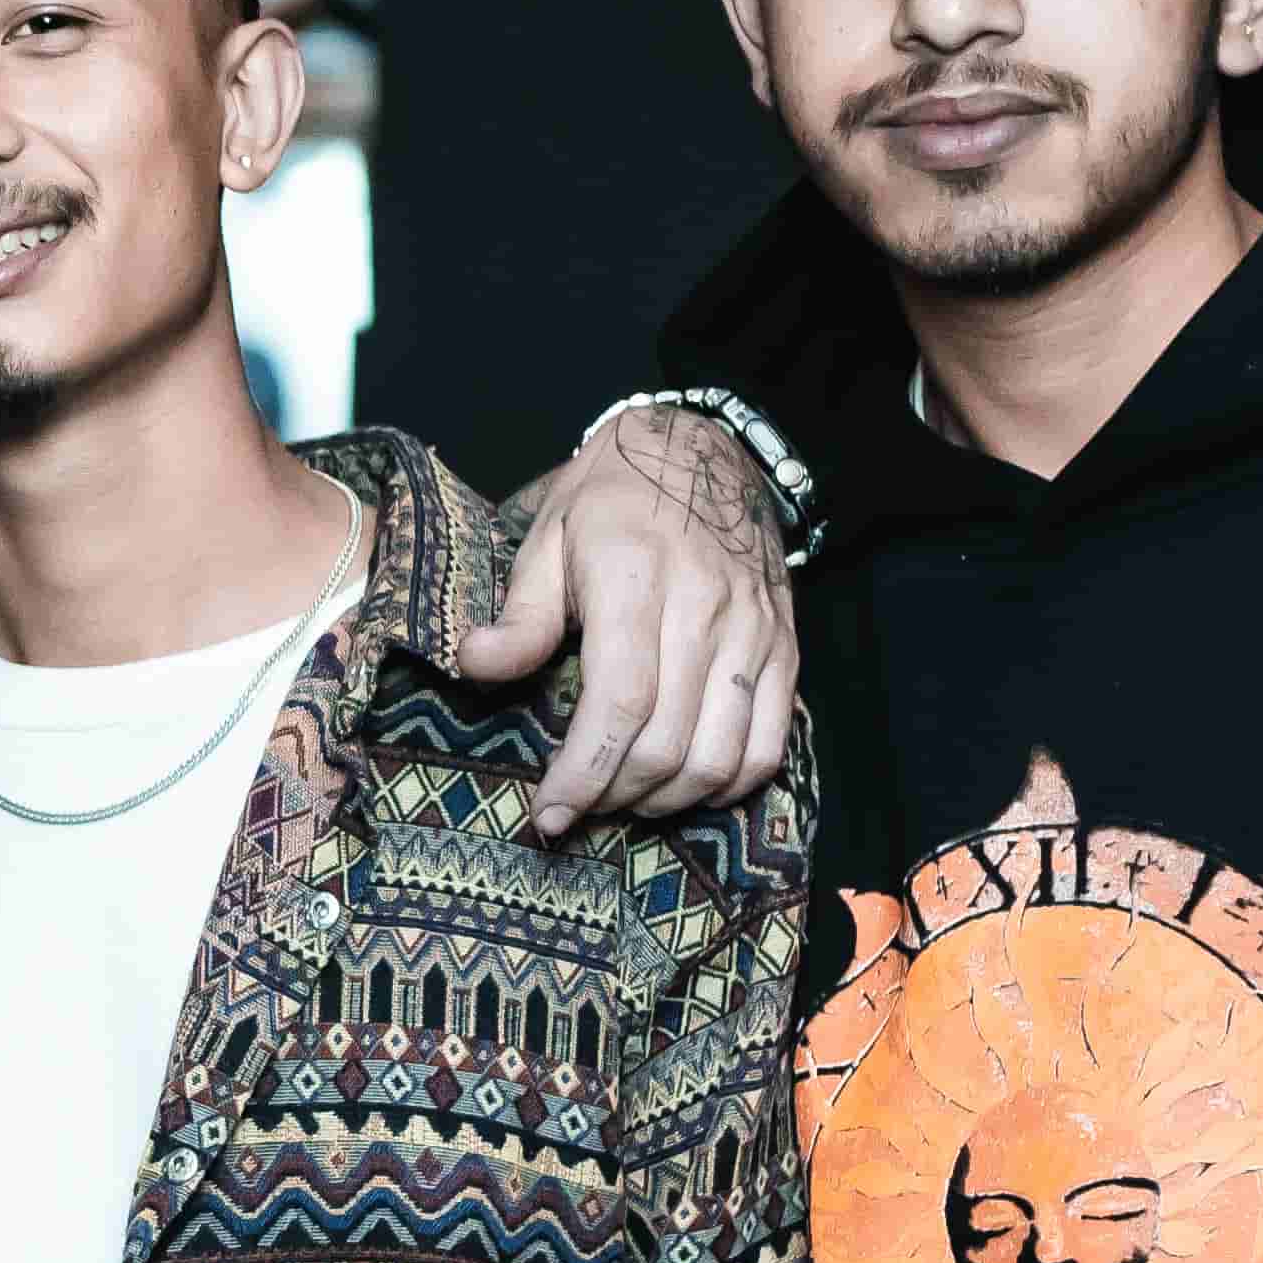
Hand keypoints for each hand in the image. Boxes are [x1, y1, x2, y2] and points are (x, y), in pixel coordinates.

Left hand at [452, 402, 798, 835]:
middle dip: (615, 797)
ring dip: (668, 801)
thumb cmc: (612, 499)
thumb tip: (476, 666)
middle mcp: (707, 612)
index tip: (548, 813)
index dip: (583, 774)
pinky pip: (771, 743)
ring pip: (723, 757)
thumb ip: (521, 612)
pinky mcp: (785, 649)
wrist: (703, 449)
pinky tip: (687, 788)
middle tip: (577, 809)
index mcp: (639, 581)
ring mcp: (755, 634)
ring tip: (624, 801)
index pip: (620, 704)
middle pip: (669, 745)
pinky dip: (730, 785)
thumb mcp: (549, 537)